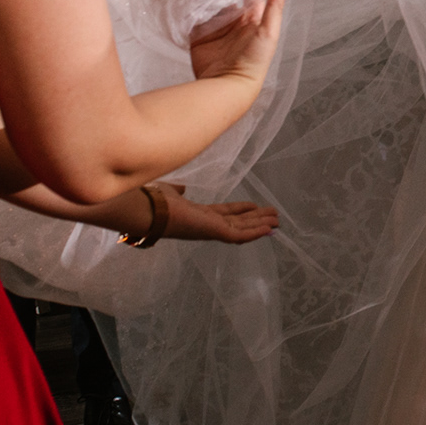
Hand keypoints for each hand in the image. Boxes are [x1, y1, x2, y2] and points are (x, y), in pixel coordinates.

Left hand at [146, 181, 280, 243]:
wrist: (148, 211)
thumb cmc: (155, 201)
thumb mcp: (168, 193)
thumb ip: (176, 192)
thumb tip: (181, 189)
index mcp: (199, 215)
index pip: (226, 214)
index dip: (242, 210)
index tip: (256, 206)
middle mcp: (208, 224)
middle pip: (238, 222)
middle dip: (256, 219)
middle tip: (275, 216)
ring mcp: (212, 230)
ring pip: (242, 229)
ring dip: (260, 225)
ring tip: (277, 222)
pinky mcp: (214, 233)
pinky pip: (239, 235)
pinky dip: (254, 233)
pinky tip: (269, 230)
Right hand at [188, 0, 292, 86]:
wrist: (228, 86)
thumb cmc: (254, 60)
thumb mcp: (268, 32)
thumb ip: (275, 8)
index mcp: (252, 19)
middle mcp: (233, 22)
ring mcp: (215, 29)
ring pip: (209, 6)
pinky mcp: (199, 37)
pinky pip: (193, 19)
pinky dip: (190, 10)